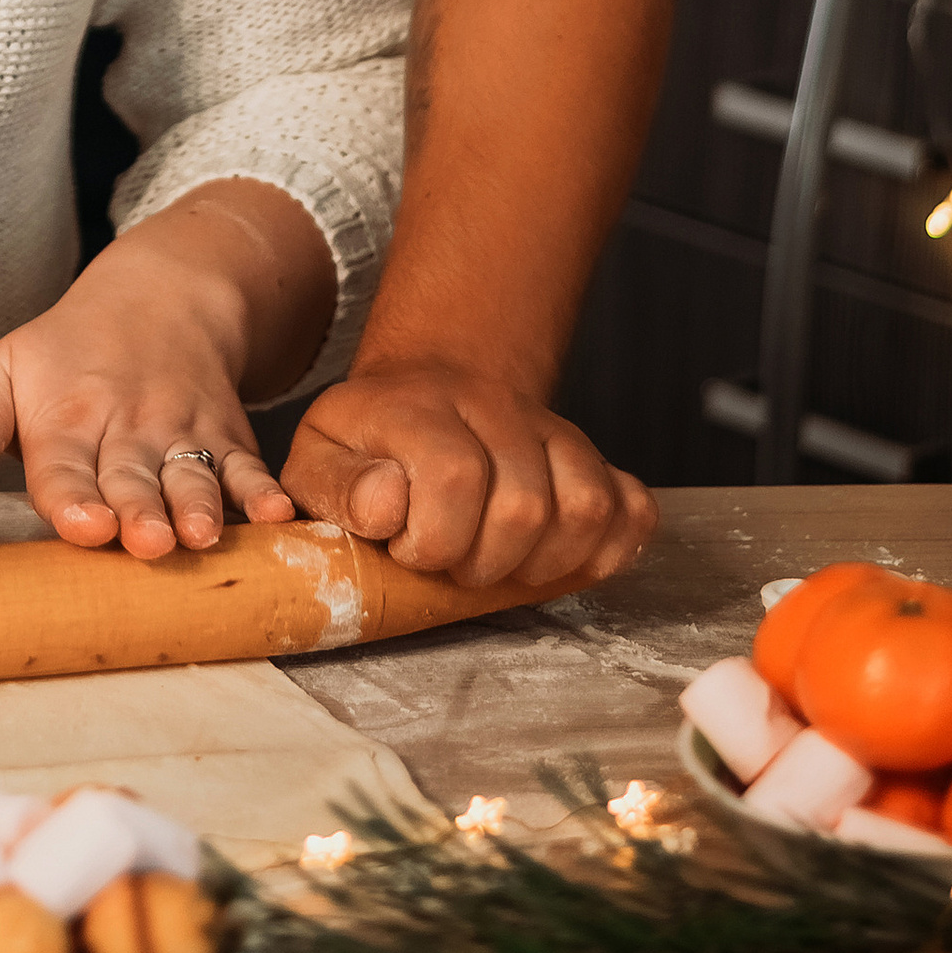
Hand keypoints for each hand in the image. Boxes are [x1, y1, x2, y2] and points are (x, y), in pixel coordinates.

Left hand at [0, 200, 309, 558]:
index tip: (83, 526)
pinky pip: (248, 465)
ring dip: (199, 507)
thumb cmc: (69, 352)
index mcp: (66, 419)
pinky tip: (280, 516)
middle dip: (140, 514)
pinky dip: (265, 491)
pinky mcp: (227, 437)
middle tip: (146, 545)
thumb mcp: (8, 368)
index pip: (64, 467)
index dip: (73, 499)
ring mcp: (183, 433)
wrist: (163, 296)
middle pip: (132, 479)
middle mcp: (128, 428)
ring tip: (202, 535)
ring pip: (191, 475)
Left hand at [282, 361, 654, 589]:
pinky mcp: (591, 457)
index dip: (432, 539)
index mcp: (418, 407)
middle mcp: (493, 407)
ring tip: (500, 564)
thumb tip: (388, 504)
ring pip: (586, 506)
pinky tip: (562, 561)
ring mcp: (550, 429)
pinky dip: (608, 550)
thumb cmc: (367, 444)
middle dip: (483, 562)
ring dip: (543, 561)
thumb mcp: (318, 460)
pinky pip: (632, 508)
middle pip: (525, 504)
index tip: (407, 549)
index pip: (455, 476)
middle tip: (453, 563)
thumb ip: (334, 486)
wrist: (425, 388)